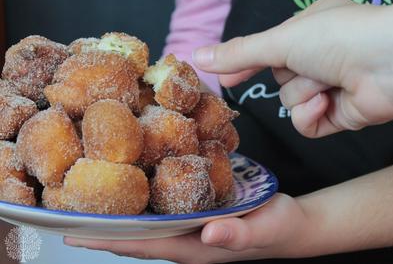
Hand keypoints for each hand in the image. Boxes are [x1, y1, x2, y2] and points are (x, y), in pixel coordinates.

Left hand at [64, 194, 313, 262]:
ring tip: (87, 193)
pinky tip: (132, 180)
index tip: (70, 234)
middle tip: (67, 209)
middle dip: (100, 227)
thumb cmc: (277, 228)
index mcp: (193, 247)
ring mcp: (188, 227)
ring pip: (144, 221)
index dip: (106, 240)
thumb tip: (210, 231)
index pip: (141, 245)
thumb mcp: (263, 229)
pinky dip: (141, 197)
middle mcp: (184, 239)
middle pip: (133, 236)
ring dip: (116, 211)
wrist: (290, 224)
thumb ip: (237, 233)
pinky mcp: (195, 212)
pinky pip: (160, 207)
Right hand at [193, 0, 392, 137]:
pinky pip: (307, 124)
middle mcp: (320, 58)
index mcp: (309, 31)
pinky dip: (314, 115)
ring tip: (329, 81)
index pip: (267, 51)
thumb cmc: (338, 38)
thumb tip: (196, 57)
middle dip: (290, 75)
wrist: (390, 63)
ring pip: (292, 102)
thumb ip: (238, 54)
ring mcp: (330, 87)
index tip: (224, 78)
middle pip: (278, 79)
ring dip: (305, 93)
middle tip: (308, 63)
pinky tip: (329, 102)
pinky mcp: (339, 115)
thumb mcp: (279, 41)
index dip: (245, 64)